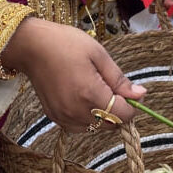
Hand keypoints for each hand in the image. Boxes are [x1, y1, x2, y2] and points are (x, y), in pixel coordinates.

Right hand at [0, 18, 145, 132]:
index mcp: (89, 94)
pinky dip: (87, 118)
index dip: (133, 106)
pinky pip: (78, 127)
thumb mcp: (99, 55)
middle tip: (114, 89)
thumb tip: (140, 94)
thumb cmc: (66, 44)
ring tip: (98, 92)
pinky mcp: (54, 116)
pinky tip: (85, 99)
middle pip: (110, 124)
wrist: (31, 46)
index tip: (132, 92)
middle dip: (118, 110)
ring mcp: (63, 116)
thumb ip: (119, 79)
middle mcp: (76, 110)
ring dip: (103, 116)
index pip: (122, 114)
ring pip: (95, 128)